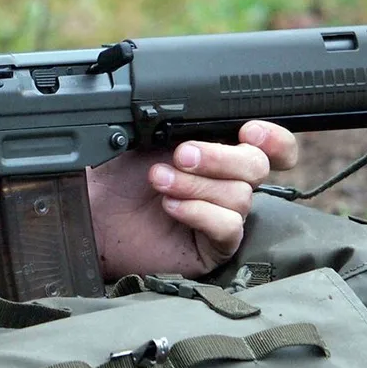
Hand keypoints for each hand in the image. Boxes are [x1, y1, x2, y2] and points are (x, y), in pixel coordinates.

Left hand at [87, 121, 297, 278]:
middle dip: (220, 157)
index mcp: (220, 151)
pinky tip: (171, 206)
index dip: (272, 138)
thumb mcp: (150, 138)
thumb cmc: (118, 176)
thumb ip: (186, 127)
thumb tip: (207, 120)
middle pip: (257, 166)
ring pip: (240, 195)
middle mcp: (227, 182)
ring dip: (196, 185)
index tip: (248, 131)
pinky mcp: (213, 247)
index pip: (269, 146)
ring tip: (159, 181)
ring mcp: (223, 215)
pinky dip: (200, 212)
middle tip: (181, 155)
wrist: (94, 212)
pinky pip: (228, 227)